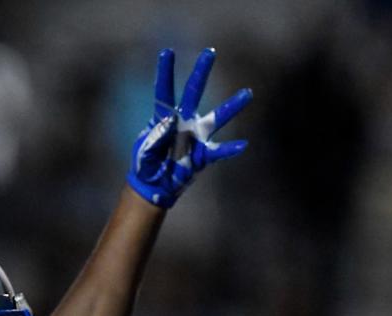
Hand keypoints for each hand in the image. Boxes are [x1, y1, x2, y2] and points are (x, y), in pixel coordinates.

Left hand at [126, 47, 251, 208]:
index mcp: (164, 118)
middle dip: (201, 73)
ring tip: (247, 93)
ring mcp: (195, 136)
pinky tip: (242, 145)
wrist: (155, 186)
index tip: (167, 52)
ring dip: (231, 106)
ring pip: (216, 117)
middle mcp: (183, 121)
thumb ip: (155, 138)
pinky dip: (230, 149)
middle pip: (193, 92)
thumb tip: (170, 121)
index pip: (164, 91)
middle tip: (210, 52)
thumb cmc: (146, 166)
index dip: (165, 73)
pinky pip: (219, 150)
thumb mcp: (144, 153)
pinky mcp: (203, 154)